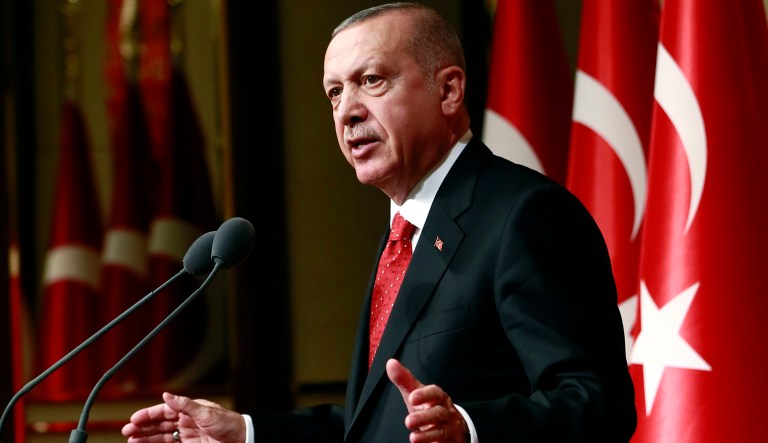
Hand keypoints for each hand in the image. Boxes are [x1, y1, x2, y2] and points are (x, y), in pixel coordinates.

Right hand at [121, 392, 245, 442]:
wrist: (242, 439)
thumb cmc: (228, 423)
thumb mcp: (206, 412)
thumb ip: (185, 405)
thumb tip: (167, 394)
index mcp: (190, 409)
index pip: (164, 411)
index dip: (148, 415)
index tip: (134, 419)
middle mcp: (186, 420)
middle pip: (160, 424)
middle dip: (142, 427)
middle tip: (127, 431)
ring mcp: (188, 433)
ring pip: (162, 435)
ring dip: (146, 437)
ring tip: (131, 440)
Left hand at [386, 359, 468, 442]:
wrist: (452, 426)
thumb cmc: (429, 407)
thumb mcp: (416, 393)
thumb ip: (404, 380)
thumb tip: (390, 363)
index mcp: (438, 397)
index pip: (435, 393)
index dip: (424, 395)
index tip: (412, 398)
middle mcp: (446, 411)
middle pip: (438, 413)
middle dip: (424, 417)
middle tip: (408, 421)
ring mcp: (450, 428)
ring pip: (442, 431)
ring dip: (428, 435)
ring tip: (413, 438)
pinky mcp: (451, 442)